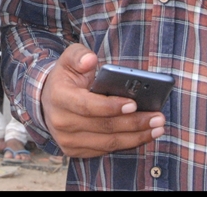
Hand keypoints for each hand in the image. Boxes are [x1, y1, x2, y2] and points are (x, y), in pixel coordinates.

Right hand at [39, 44, 164, 158]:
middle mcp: (61, 123)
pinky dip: (127, 143)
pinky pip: (106, 149)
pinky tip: (144, 135)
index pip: (88, 106)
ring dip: (136, 137)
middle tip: (158, 117)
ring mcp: (67, 140)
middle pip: (103, 127)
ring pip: (108, 142)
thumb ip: (80, 55)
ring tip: (157, 127)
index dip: (111, 106)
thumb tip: (91, 60)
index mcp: (60, 97)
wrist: (49, 100)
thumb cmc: (66, 77)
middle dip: (134, 123)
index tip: (134, 103)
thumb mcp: (70, 58)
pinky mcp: (75, 151)